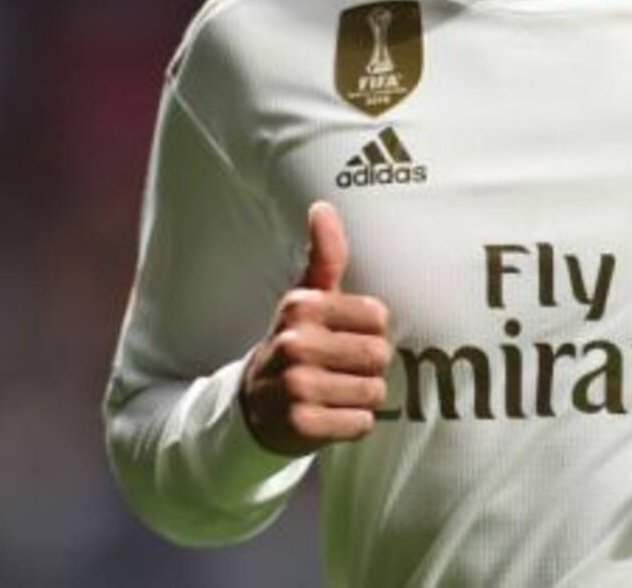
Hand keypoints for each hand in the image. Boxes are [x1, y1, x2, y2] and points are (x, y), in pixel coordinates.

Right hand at [240, 201, 389, 455]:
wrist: (252, 408)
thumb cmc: (296, 344)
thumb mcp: (307, 299)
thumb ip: (325, 255)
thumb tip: (322, 206)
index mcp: (301, 306)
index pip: (378, 316)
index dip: (369, 330)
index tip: (344, 335)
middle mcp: (295, 344)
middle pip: (379, 354)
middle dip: (369, 366)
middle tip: (340, 368)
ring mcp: (295, 386)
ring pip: (374, 391)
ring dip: (362, 397)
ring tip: (334, 392)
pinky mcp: (300, 426)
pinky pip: (361, 424)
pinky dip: (353, 424)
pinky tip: (329, 416)